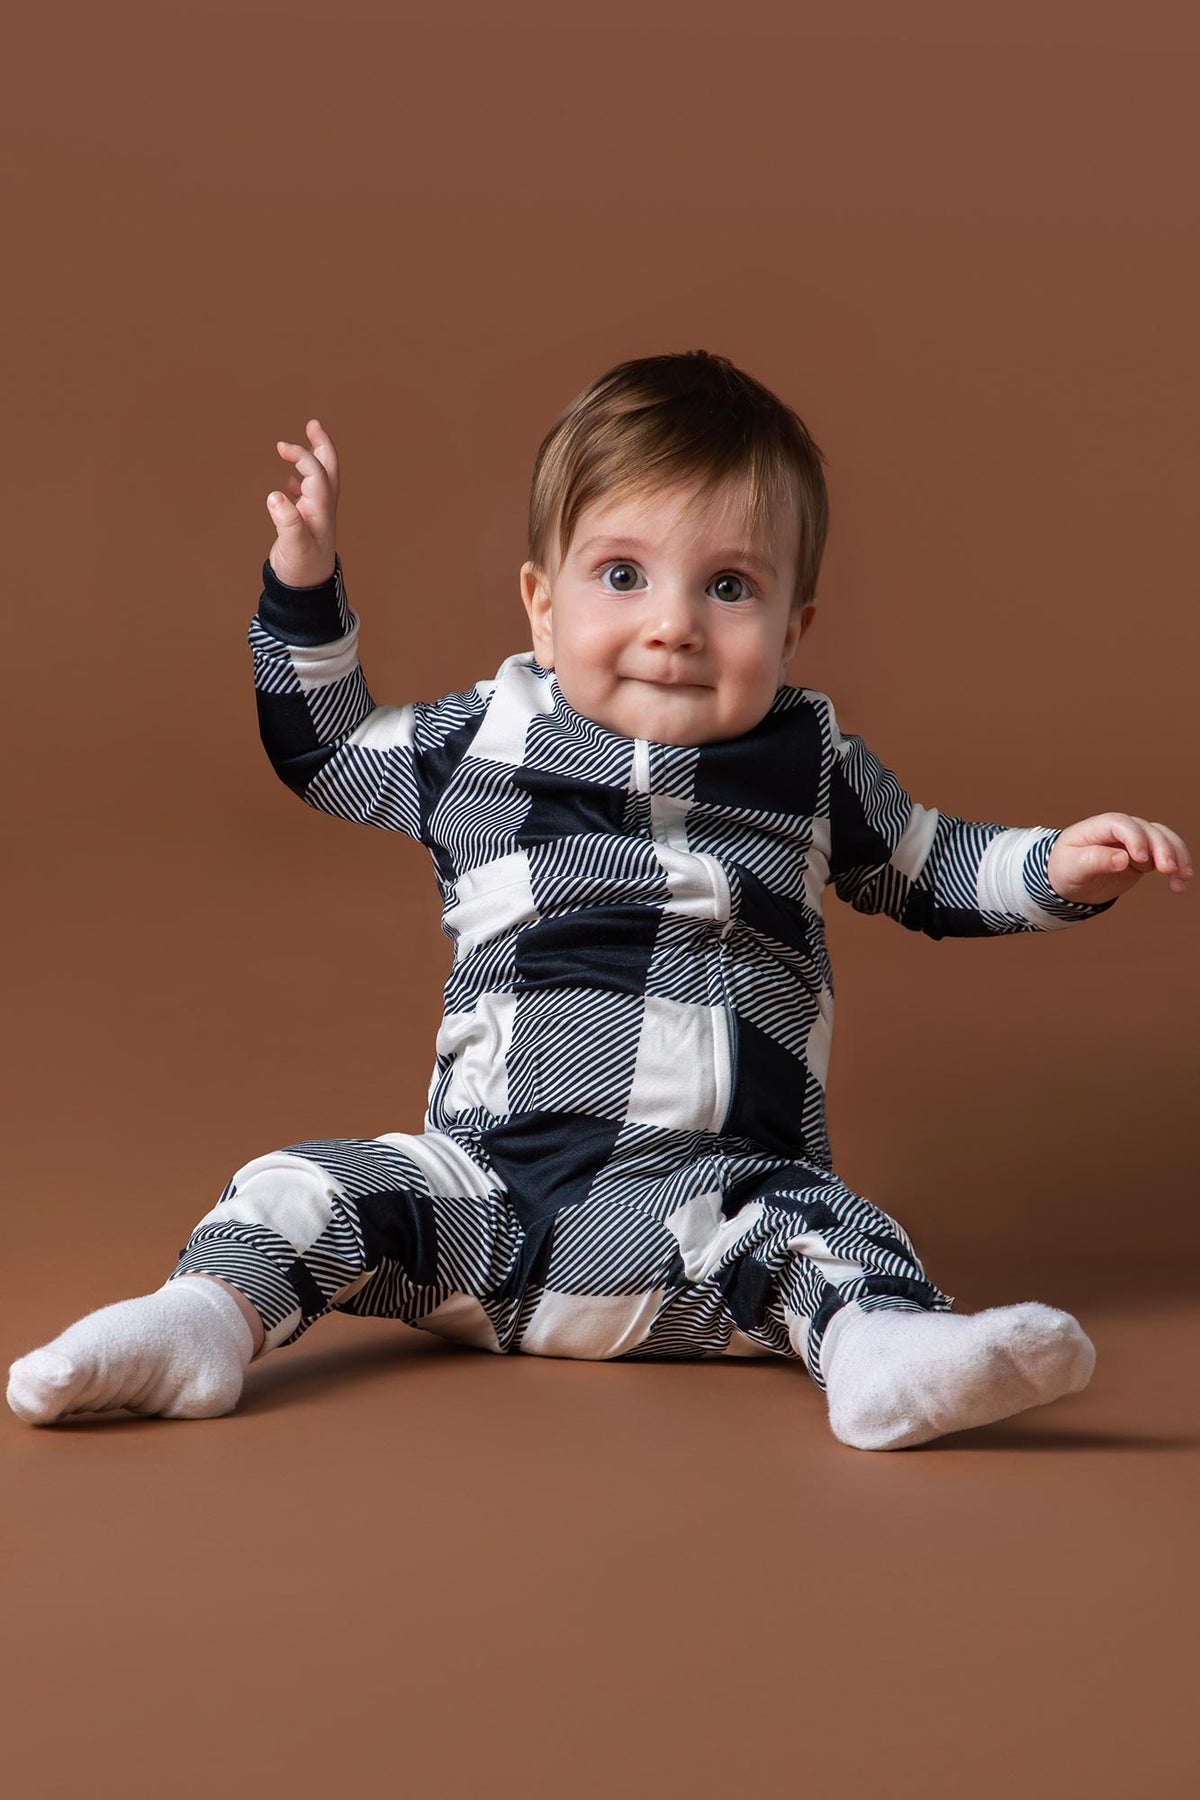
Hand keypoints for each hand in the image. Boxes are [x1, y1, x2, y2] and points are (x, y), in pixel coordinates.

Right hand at [266, 419, 339, 586]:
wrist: (307, 593)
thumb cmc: (302, 571)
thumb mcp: (294, 548)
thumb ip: (287, 522)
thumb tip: (275, 496)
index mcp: (322, 511)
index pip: (317, 474)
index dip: (304, 457)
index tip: (283, 448)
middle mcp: (323, 510)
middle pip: (329, 472)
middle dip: (322, 447)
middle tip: (313, 424)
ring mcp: (316, 517)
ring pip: (319, 482)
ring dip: (313, 461)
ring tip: (299, 445)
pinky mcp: (307, 526)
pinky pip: (308, 497)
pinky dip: (301, 484)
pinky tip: (290, 483)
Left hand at [1047, 813, 1192, 904]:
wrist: (1069, 883)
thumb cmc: (1065, 870)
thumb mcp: (1073, 867)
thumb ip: (1096, 860)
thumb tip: (1123, 860)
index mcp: (1098, 827)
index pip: (1121, 824)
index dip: (1134, 837)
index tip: (1140, 858)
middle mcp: (1120, 830)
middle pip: (1147, 830)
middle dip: (1161, 848)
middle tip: (1168, 869)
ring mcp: (1135, 841)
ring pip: (1163, 839)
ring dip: (1177, 855)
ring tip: (1182, 877)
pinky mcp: (1144, 856)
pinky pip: (1166, 856)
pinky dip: (1176, 867)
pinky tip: (1179, 885)